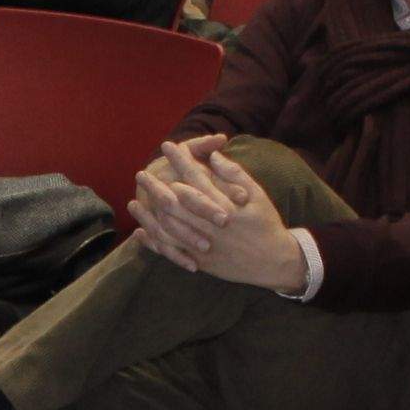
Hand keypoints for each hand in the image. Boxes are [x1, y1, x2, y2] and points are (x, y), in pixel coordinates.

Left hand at [126, 140, 301, 288]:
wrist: (275, 261)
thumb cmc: (267, 223)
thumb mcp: (257, 194)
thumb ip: (234, 174)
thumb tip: (213, 155)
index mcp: (225, 205)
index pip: (196, 177)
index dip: (181, 160)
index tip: (168, 146)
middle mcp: (212, 225)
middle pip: (177, 202)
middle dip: (156, 186)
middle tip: (141, 173)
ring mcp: (205, 245)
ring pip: (171, 228)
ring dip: (150, 215)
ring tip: (134, 201)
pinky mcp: (202, 262)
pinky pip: (174, 252)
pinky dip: (155, 243)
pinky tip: (141, 233)